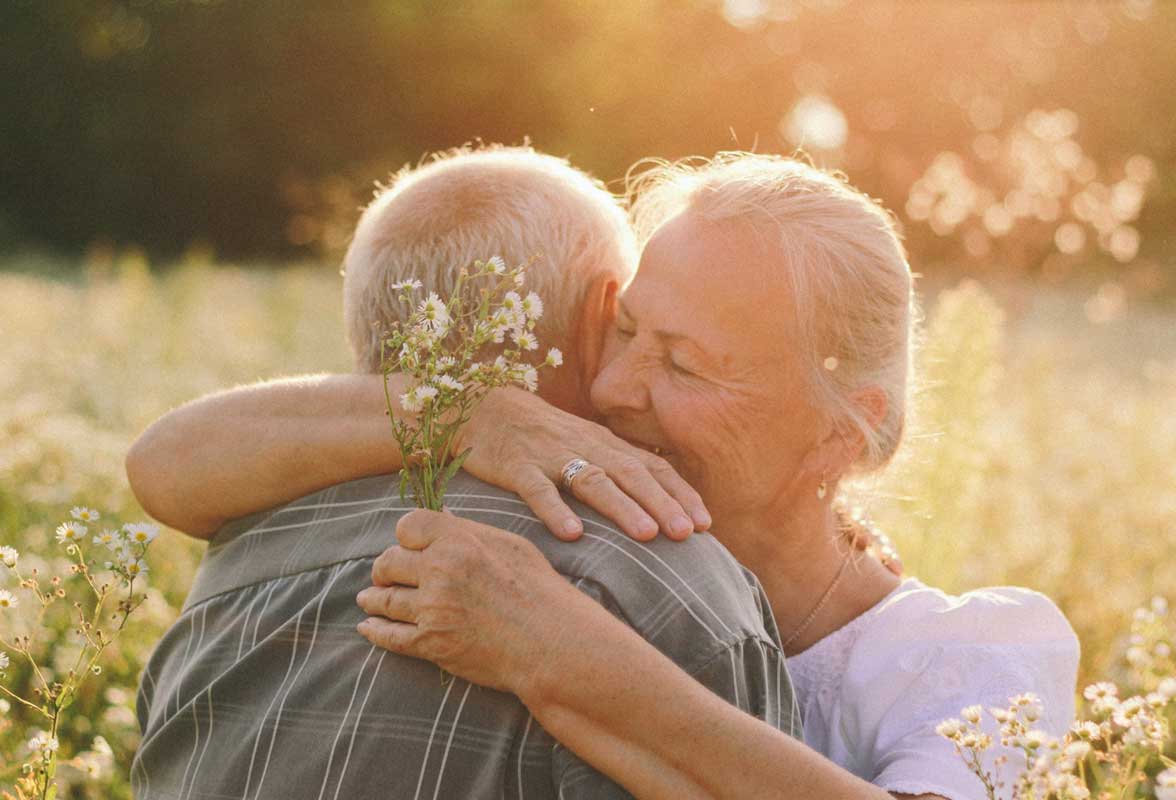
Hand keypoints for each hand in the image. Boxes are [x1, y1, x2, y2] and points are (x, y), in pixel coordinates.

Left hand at [356, 509, 586, 695]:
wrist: (552, 642)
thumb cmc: (539, 590)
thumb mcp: (510, 546)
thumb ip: (470, 532)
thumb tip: (443, 520)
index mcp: (458, 540)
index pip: (407, 526)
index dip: (405, 536)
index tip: (407, 545)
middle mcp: (439, 570)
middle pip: (389, 561)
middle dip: (385, 568)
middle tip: (384, 575)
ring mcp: (432, 608)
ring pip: (385, 599)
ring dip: (373, 599)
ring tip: (368, 599)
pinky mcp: (430, 643)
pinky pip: (390, 636)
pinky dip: (375, 631)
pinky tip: (368, 628)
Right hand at [457, 387, 709, 541]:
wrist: (484, 408)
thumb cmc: (542, 437)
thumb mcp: (584, 446)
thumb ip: (615, 471)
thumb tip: (657, 509)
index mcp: (605, 445)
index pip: (652, 466)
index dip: (679, 493)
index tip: (706, 524)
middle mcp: (586, 447)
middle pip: (631, 474)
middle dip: (662, 503)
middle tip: (688, 534)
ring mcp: (551, 456)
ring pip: (593, 480)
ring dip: (622, 507)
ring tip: (647, 535)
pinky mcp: (517, 467)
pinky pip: (538, 489)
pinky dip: (555, 510)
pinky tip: (571, 534)